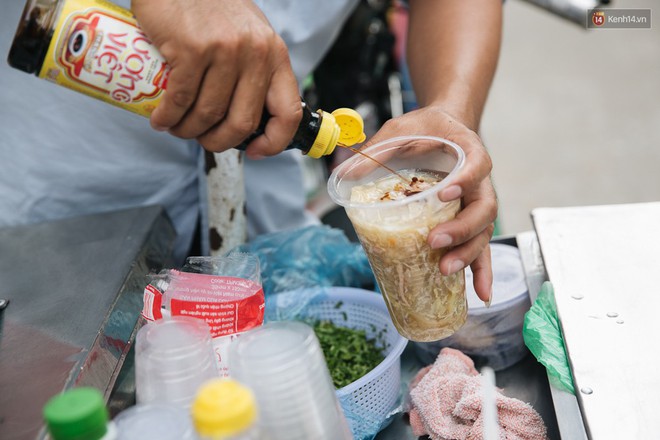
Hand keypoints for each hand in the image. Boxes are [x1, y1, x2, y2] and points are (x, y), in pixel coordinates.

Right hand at [132, 0, 301, 155]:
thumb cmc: (212, 8)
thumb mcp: (248, 36)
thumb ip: (254, 70)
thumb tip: (250, 117)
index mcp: (275, 55)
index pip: (288, 111)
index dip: (274, 142)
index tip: (256, 152)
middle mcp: (256, 54)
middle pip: (243, 122)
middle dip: (220, 142)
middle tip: (203, 140)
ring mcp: (225, 51)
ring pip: (209, 114)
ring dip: (188, 131)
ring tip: (176, 128)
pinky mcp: (193, 49)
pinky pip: (181, 99)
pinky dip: (168, 117)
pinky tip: (160, 119)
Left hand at [365, 106, 496, 303]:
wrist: (443, 130)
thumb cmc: (425, 130)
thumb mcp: (400, 130)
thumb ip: (378, 149)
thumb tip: (345, 172)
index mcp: (468, 152)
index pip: (477, 165)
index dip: (465, 180)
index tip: (444, 191)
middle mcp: (479, 182)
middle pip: (483, 209)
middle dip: (462, 229)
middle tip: (435, 240)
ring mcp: (475, 204)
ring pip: (482, 233)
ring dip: (468, 255)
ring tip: (446, 270)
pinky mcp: (468, 223)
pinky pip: (479, 248)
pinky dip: (482, 271)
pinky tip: (479, 293)